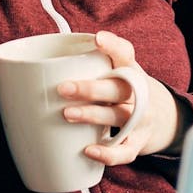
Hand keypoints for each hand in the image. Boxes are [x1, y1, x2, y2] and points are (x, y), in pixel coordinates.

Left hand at [57, 31, 181, 165]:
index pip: (125, 54)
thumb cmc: (122, 91)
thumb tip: (33, 70)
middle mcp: (138, 93)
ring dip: (94, 115)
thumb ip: (86, 67)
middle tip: (62, 88)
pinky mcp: (138, 142)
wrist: (159, 117)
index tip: (97, 39)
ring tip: (67, 114)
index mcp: (130, 71)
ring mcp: (141, 119)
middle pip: (119, 88)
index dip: (113, 46)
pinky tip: (89, 150)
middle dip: (91, 89)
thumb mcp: (114, 73)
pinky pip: (125, 150)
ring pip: (120, 116)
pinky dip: (109, 153)